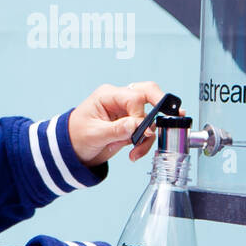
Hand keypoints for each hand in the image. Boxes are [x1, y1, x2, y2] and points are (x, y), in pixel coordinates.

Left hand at [68, 81, 185, 165]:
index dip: (140, 115)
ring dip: (149, 135)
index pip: (134, 97)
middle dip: (161, 105)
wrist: (70, 150)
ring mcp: (126, 112)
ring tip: (136, 151)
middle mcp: (119, 100)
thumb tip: (138, 125)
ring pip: (151, 115)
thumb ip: (117, 129)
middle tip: (174, 116)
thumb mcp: (94, 134)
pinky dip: (145, 142)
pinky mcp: (130, 124)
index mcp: (108, 95)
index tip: (138, 132)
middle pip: (148, 92)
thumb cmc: (75, 137)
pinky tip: (135, 153)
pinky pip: (146, 130)